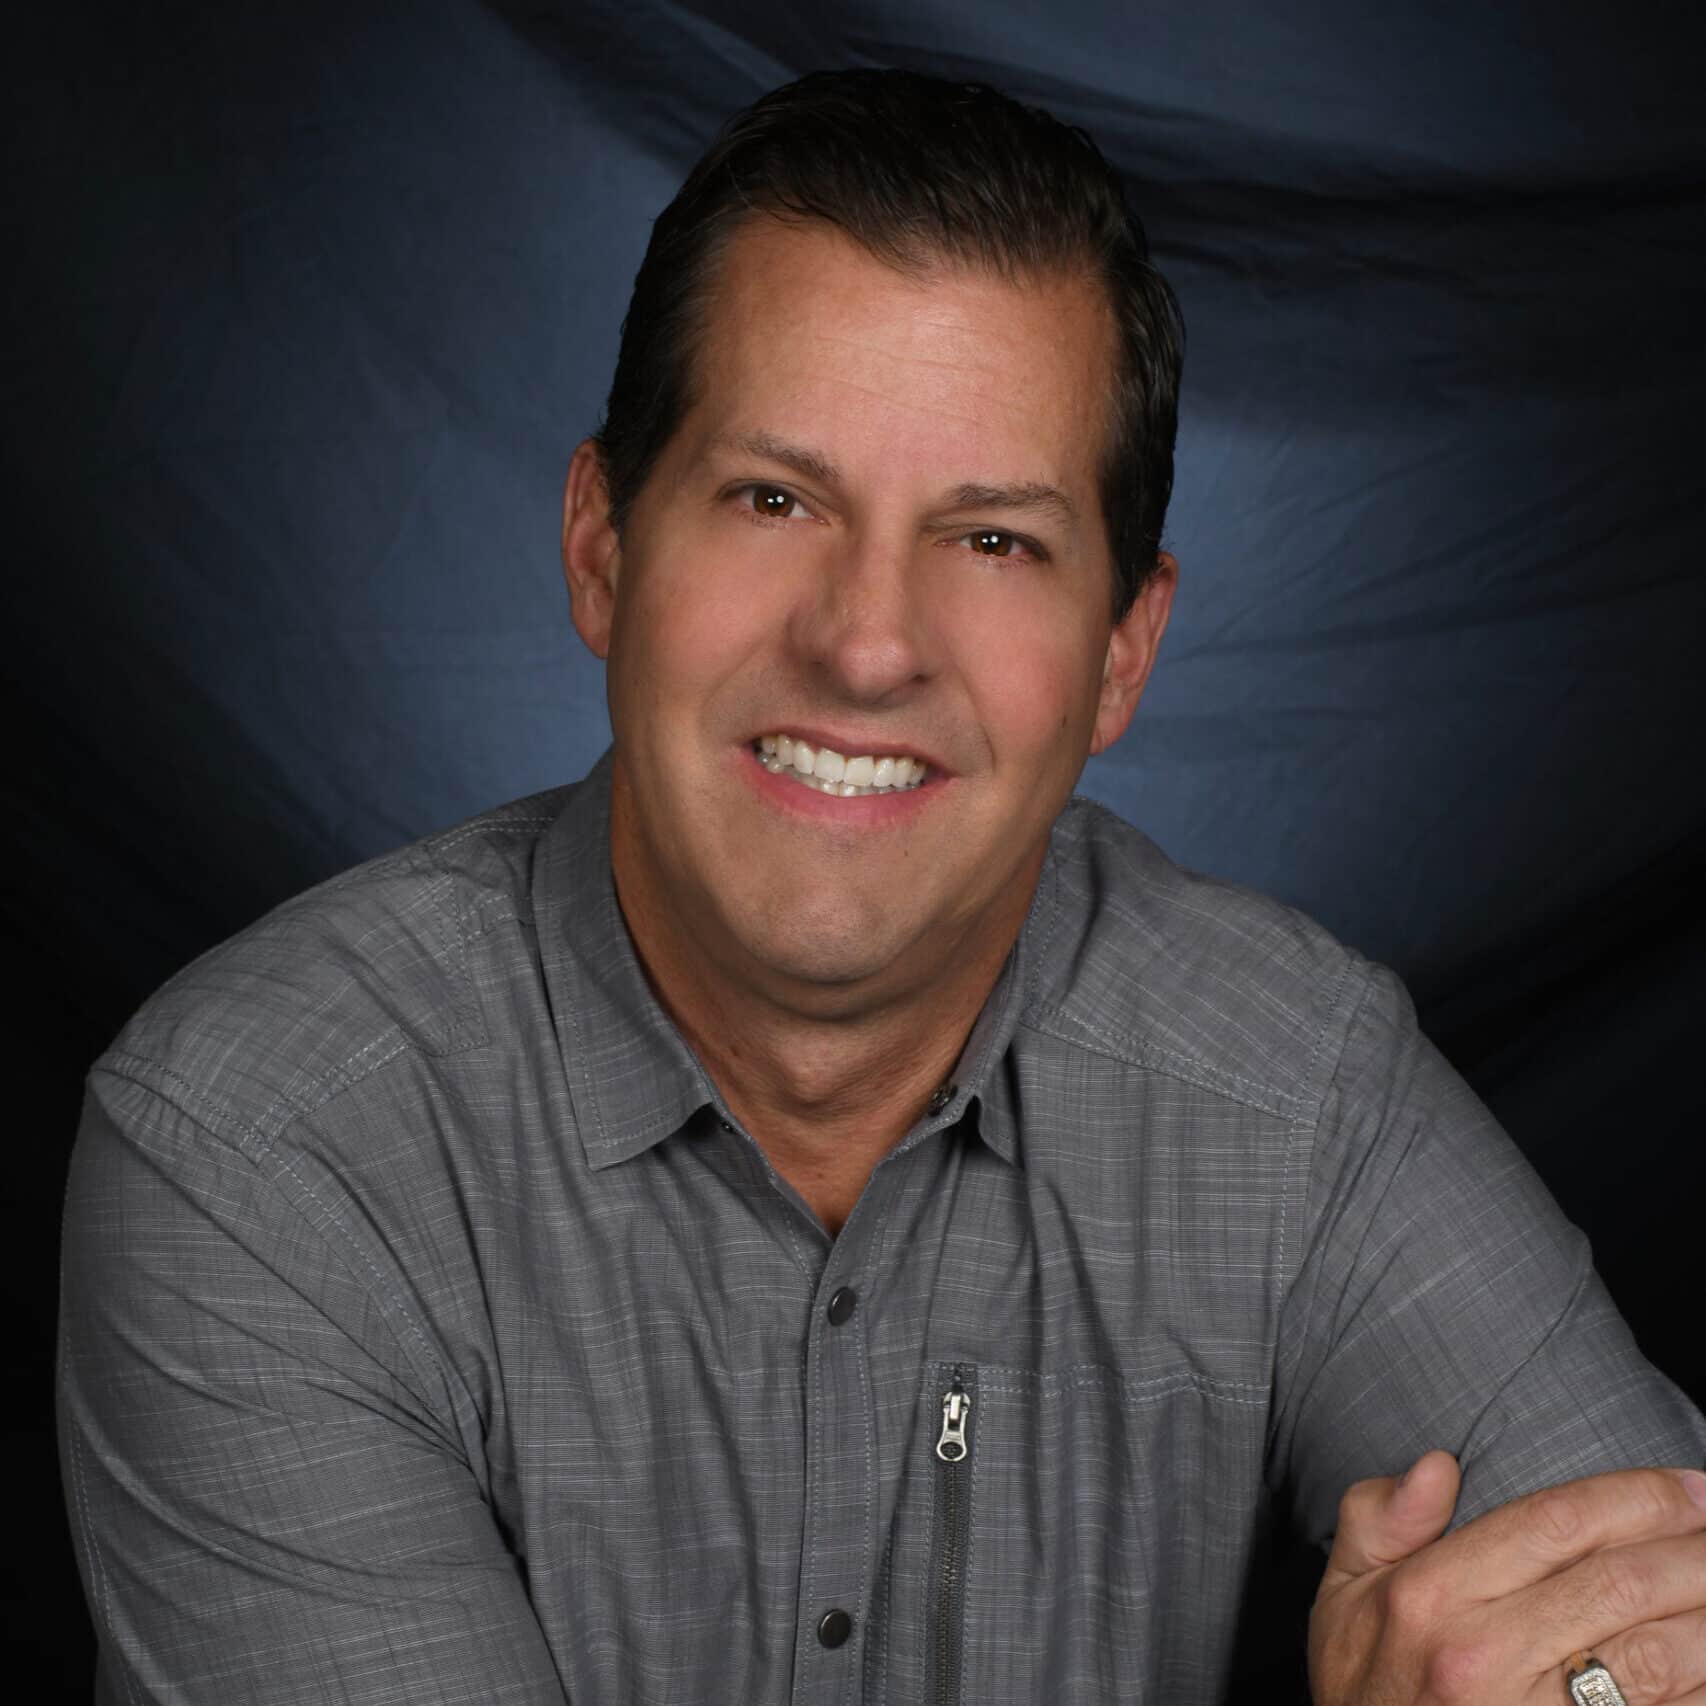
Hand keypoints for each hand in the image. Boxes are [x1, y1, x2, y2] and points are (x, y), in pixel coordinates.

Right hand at [1308, 1453, 1705, 1703]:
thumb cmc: (1364, 1688)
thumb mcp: (1342, 1593)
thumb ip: (1379, 1517)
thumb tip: (1439, 1465)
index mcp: (1432, 1596)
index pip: (1555, 1522)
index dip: (1636, 1496)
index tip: (1687, 1486)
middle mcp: (1484, 1655)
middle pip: (1618, 1581)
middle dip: (1693, 1547)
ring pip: (1656, 1655)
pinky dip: (1702, 1686)